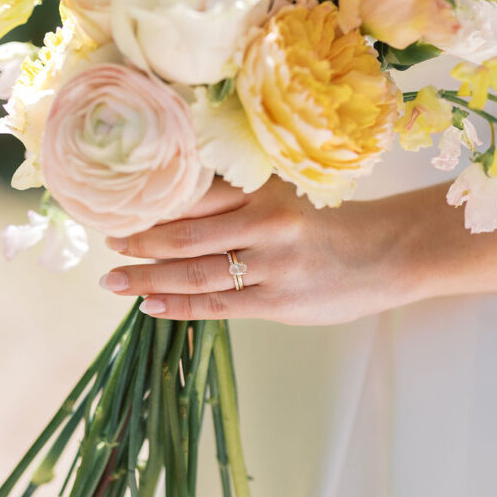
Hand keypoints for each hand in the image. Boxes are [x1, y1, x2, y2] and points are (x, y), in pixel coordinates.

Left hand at [100, 176, 412, 324]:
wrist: (387, 253)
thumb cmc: (333, 225)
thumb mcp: (290, 196)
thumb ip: (242, 201)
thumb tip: (177, 212)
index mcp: (265, 190)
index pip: (195, 197)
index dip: (153, 205)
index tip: (122, 207)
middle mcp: (266, 223)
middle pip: (186, 234)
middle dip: (140, 241)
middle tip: (109, 242)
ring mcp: (272, 265)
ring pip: (195, 272)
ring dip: (148, 277)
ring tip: (115, 281)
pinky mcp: (279, 301)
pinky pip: (216, 305)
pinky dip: (178, 305)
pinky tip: (150, 305)